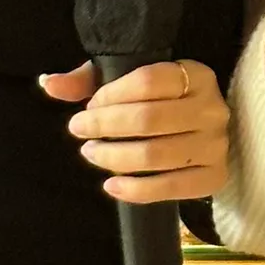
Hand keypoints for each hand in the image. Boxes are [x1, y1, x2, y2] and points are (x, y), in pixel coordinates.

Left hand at [42, 59, 228, 203]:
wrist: (201, 132)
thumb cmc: (160, 101)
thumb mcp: (130, 82)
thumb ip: (89, 80)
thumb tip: (48, 83)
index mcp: (195, 74)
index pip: (147, 81)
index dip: (111, 95)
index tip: (88, 106)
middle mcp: (212, 108)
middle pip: (149, 119)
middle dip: (105, 126)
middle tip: (79, 131)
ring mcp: (215, 145)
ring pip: (155, 155)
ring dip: (114, 157)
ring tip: (92, 153)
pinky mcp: (214, 177)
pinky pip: (171, 187)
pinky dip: (136, 190)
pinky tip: (111, 185)